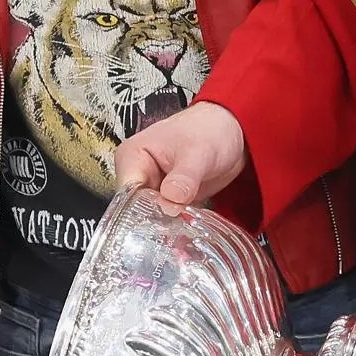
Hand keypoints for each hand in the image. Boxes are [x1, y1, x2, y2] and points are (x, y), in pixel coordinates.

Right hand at [114, 101, 249, 211]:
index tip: (167, 216)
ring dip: (170, 225)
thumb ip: (184, 177)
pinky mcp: (166, 199)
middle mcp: (137, 174)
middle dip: (158, 221)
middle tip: (180, 222)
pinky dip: (178, 224)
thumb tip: (171, 199)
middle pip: (135, 210)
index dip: (144, 211)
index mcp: (131, 157)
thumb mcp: (199, 153)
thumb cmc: (209, 130)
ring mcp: (151, 188)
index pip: (125, 195)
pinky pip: (166, 219)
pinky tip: (191, 223)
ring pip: (151, 218)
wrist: (230, 132)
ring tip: (188, 221)